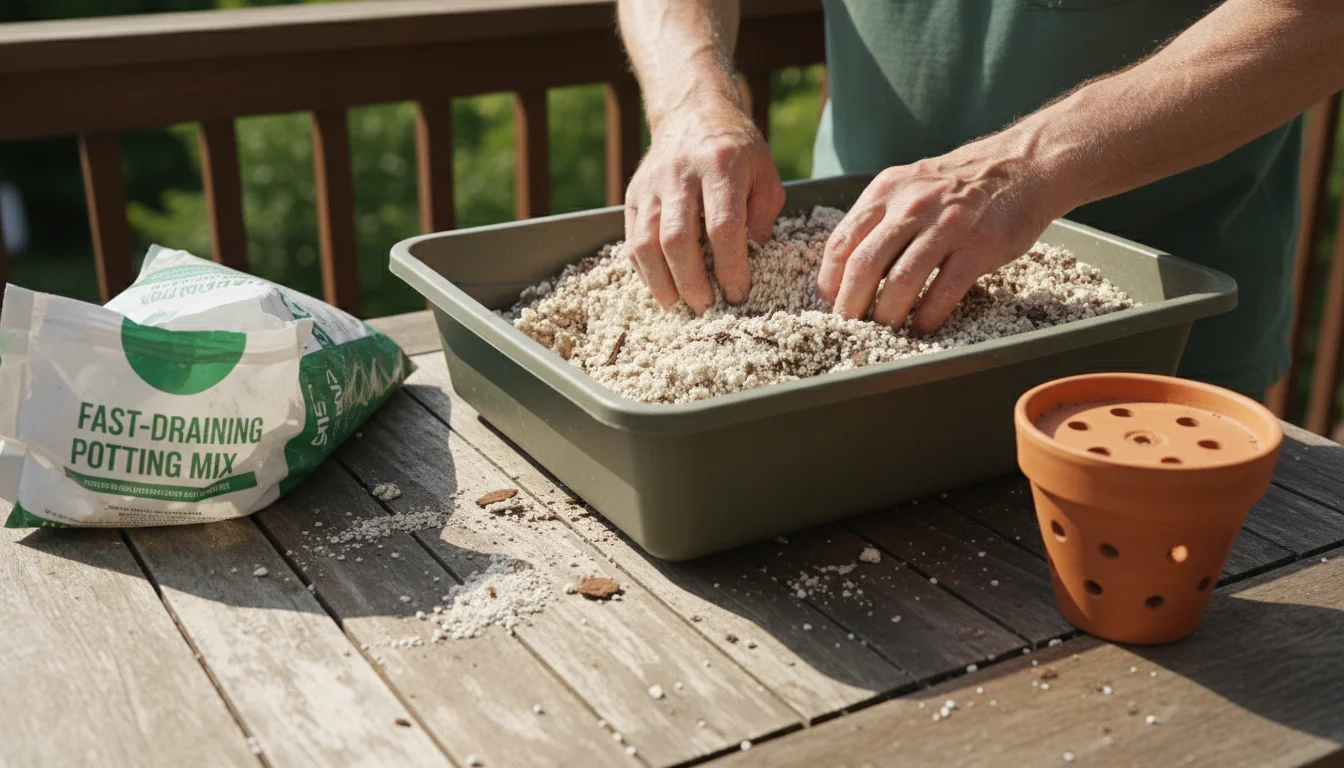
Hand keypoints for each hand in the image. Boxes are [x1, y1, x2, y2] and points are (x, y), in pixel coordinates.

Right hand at [624, 96, 784, 312]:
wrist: (692, 112)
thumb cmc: (736, 149)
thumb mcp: (765, 172)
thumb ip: (763, 214)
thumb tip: (753, 255)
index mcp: (720, 167)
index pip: (722, 226)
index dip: (729, 266)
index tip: (737, 293)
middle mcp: (680, 174)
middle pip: (677, 239)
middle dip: (691, 281)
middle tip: (706, 307)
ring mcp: (652, 185)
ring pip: (646, 243)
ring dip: (662, 282)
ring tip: (679, 304)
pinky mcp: (634, 195)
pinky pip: (631, 239)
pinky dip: (644, 270)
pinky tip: (662, 286)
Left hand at [818, 137, 1064, 333]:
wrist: (1022, 166)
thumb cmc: (959, 186)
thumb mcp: (909, 187)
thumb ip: (879, 220)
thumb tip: (848, 270)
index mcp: (885, 192)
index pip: (840, 243)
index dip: (830, 282)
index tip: (832, 304)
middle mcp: (911, 206)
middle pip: (863, 265)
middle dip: (851, 306)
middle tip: (850, 328)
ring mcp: (946, 225)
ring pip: (900, 281)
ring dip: (887, 316)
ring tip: (884, 333)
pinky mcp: (978, 246)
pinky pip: (944, 290)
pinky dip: (928, 316)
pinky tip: (922, 328)